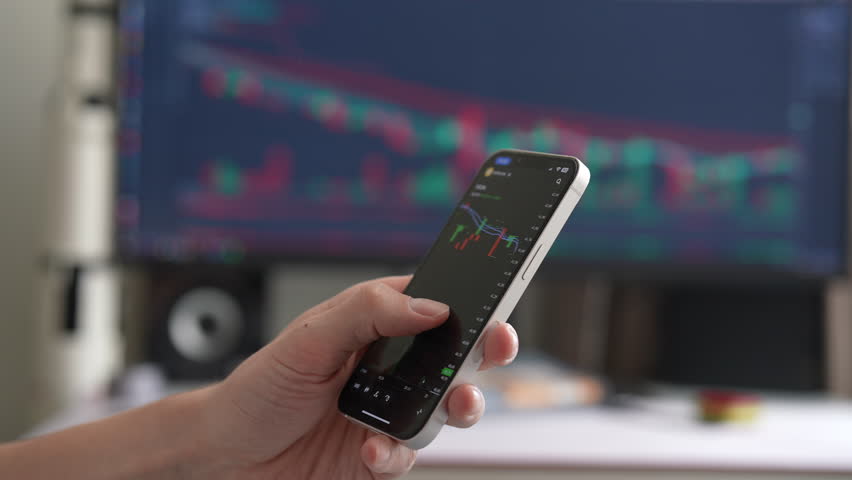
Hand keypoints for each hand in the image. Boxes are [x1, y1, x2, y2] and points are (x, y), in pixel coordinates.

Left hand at [197, 275, 518, 478]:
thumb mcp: (309, 337)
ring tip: (454, 404)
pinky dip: (396, 454)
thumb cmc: (262, 386)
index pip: (433, 305)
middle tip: (496, 345)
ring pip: (448, 408)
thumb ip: (368, 313)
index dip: (467, 301)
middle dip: (486, 351)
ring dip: (460, 405)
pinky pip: (408, 455)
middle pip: (457, 356)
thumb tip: (429, 306)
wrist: (229, 454)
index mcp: (377, 328)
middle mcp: (391, 369)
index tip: (492, 299)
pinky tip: (374, 450)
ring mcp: (389, 413)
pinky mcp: (380, 455)